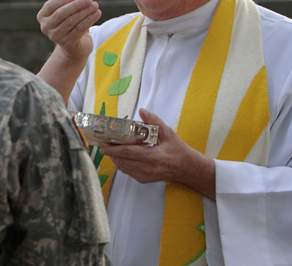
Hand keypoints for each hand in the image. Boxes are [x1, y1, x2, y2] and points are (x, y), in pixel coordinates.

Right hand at [37, 0, 101, 60]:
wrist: (74, 46)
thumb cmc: (71, 23)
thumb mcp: (69, 12)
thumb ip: (73, 2)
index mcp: (42, 16)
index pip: (51, 5)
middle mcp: (46, 27)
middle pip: (61, 14)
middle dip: (76, 5)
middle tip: (88, 0)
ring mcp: (55, 36)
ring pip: (71, 21)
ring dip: (85, 12)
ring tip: (95, 6)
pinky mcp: (66, 43)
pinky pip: (79, 29)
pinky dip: (89, 20)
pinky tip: (97, 14)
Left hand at [99, 110, 216, 198]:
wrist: (187, 168)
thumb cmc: (177, 149)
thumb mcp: (168, 133)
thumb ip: (154, 122)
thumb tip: (142, 111)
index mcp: (153, 156)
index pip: (128, 153)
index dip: (114, 149)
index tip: (103, 145)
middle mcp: (148, 169)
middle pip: (122, 161)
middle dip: (111, 153)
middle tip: (104, 145)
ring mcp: (145, 176)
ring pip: (124, 168)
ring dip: (116, 159)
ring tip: (112, 149)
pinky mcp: (144, 180)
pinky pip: (128, 172)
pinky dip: (123, 164)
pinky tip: (122, 156)